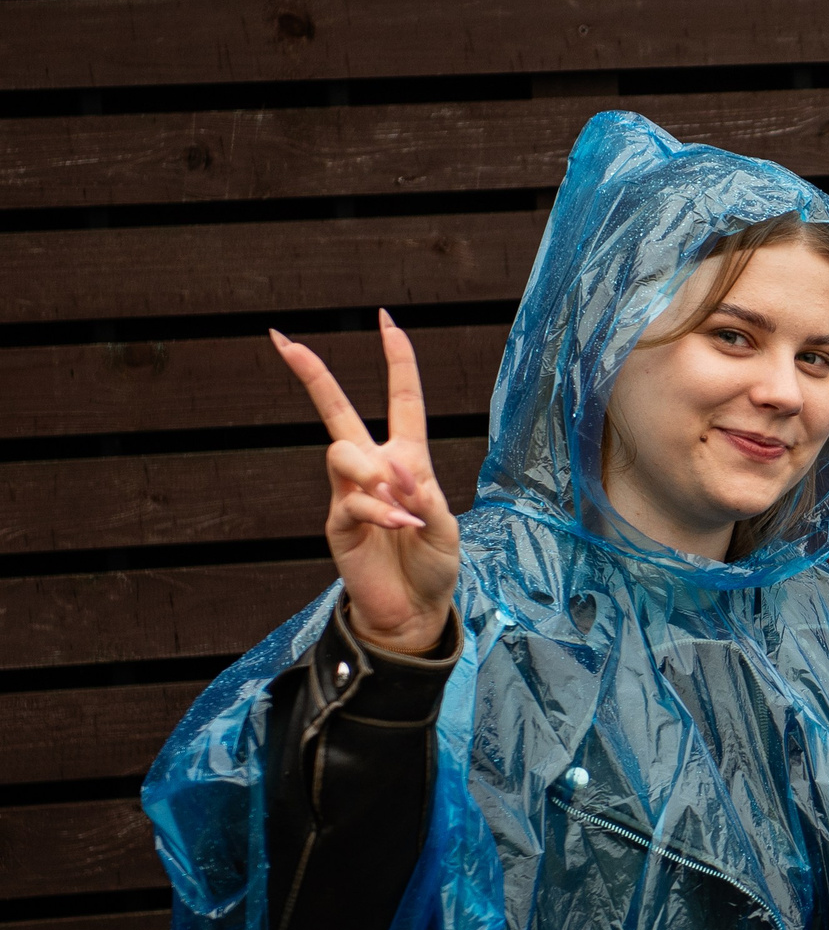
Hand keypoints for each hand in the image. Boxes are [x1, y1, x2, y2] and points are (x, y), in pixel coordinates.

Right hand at [272, 311, 459, 655]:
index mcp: (407, 458)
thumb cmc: (433, 564)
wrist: (415, 610)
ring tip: (401, 506)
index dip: (397, 360)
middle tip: (282, 341)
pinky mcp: (337, 522)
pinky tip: (400, 525)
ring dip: (374, 473)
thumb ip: (425, 495)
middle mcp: (372, 468)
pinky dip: (381, 511)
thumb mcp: (446, 527)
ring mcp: (349, 493)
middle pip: (337, 411)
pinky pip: (352, 502)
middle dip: (311, 374)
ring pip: (342, 453)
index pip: (401, 399)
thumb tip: (392, 471)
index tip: (386, 319)